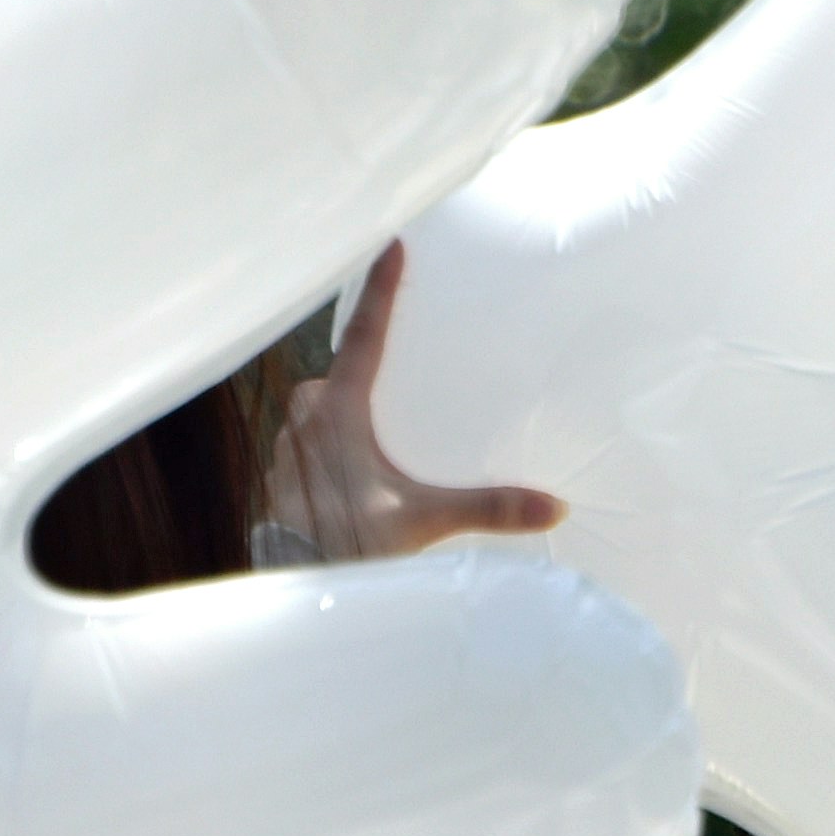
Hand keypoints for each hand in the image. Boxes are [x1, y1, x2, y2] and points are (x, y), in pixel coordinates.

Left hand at [264, 242, 563, 563]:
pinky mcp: (283, 472)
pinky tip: (360, 465)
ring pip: (325, 407)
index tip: (392, 245)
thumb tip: (551, 507)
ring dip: (352, 412)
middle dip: (372, 373)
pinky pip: (315, 437)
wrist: (294, 590)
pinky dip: (336, 442)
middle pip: (344, 374)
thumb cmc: (347, 547)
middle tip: (407, 366)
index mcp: (337, 409)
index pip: (365, 335)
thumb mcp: (420, 522)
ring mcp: (288, 443)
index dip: (380, 289)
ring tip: (388, 428)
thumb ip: (486, 507)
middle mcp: (305, 415)